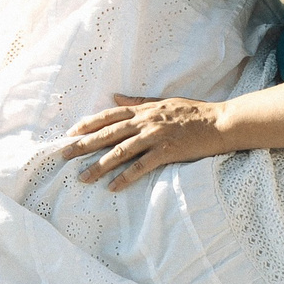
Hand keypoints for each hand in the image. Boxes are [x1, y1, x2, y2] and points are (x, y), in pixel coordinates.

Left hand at [60, 94, 232, 190]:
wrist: (220, 123)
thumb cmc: (193, 111)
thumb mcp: (163, 101)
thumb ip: (138, 101)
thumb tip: (115, 97)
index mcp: (143, 110)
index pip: (108, 116)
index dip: (87, 124)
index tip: (70, 133)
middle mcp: (145, 122)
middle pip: (107, 134)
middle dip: (83, 145)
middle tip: (64, 156)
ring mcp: (154, 137)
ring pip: (120, 152)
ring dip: (99, 166)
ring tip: (83, 178)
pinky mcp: (166, 152)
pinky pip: (141, 167)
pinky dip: (125, 177)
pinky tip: (113, 187)